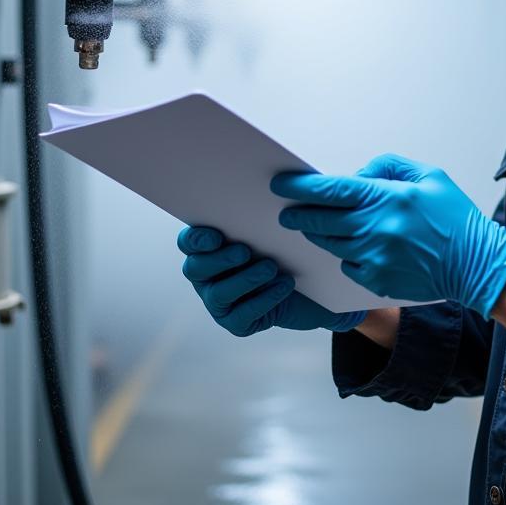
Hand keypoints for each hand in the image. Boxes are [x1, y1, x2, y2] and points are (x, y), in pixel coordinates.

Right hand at [177, 226, 365, 336]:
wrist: (317, 289)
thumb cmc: (292, 251)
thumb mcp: (280, 228)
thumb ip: (269, 208)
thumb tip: (282, 180)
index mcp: (210, 248)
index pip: (188, 242)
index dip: (196, 239)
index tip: (216, 235)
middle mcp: (208, 276)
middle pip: (196, 269)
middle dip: (219, 260)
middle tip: (245, 251)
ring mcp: (221, 303)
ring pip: (219, 294)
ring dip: (245, 279)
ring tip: (271, 267)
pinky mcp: (237, 324)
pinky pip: (242, 315)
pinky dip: (264, 299)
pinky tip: (284, 285)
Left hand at [271, 154, 505, 317]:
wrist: (476, 264)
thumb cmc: (454, 219)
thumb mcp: (427, 176)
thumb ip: (388, 168)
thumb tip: (358, 175)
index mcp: (387, 199)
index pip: (330, 191)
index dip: (300, 187)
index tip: (282, 183)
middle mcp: (375, 229)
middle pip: (320, 221)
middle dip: (299, 215)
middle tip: (288, 211)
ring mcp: (374, 258)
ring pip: (329, 244)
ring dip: (318, 234)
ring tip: (315, 227)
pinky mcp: (376, 280)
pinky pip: (346, 265)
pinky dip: (344, 254)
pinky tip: (353, 248)